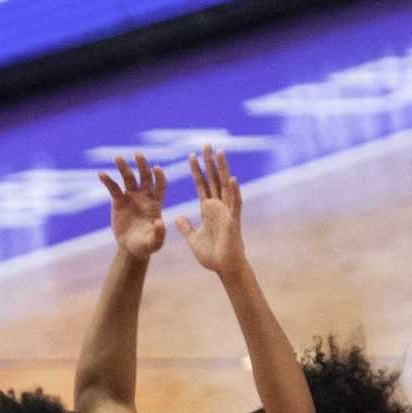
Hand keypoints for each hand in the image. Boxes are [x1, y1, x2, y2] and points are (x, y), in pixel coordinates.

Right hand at [101, 153, 166, 260]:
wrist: (131, 247)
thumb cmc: (146, 245)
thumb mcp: (154, 243)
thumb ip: (159, 234)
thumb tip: (159, 222)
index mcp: (156, 203)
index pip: (160, 185)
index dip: (159, 177)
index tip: (156, 168)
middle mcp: (144, 196)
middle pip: (145, 176)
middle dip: (142, 165)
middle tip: (138, 154)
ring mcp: (131, 196)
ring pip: (128, 178)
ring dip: (124, 167)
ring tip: (118, 158)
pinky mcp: (118, 200)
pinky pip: (113, 188)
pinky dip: (108, 180)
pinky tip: (101, 174)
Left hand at [174, 146, 245, 275]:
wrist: (225, 268)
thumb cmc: (212, 255)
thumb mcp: (193, 239)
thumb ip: (186, 227)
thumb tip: (177, 217)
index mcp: (208, 209)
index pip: (202, 185)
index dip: (197, 170)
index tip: (191, 155)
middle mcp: (218, 207)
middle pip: (213, 179)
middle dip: (209, 162)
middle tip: (206, 144)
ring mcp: (227, 212)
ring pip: (225, 186)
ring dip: (222, 170)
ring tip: (219, 153)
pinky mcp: (233, 221)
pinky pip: (235, 204)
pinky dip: (234, 192)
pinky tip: (233, 179)